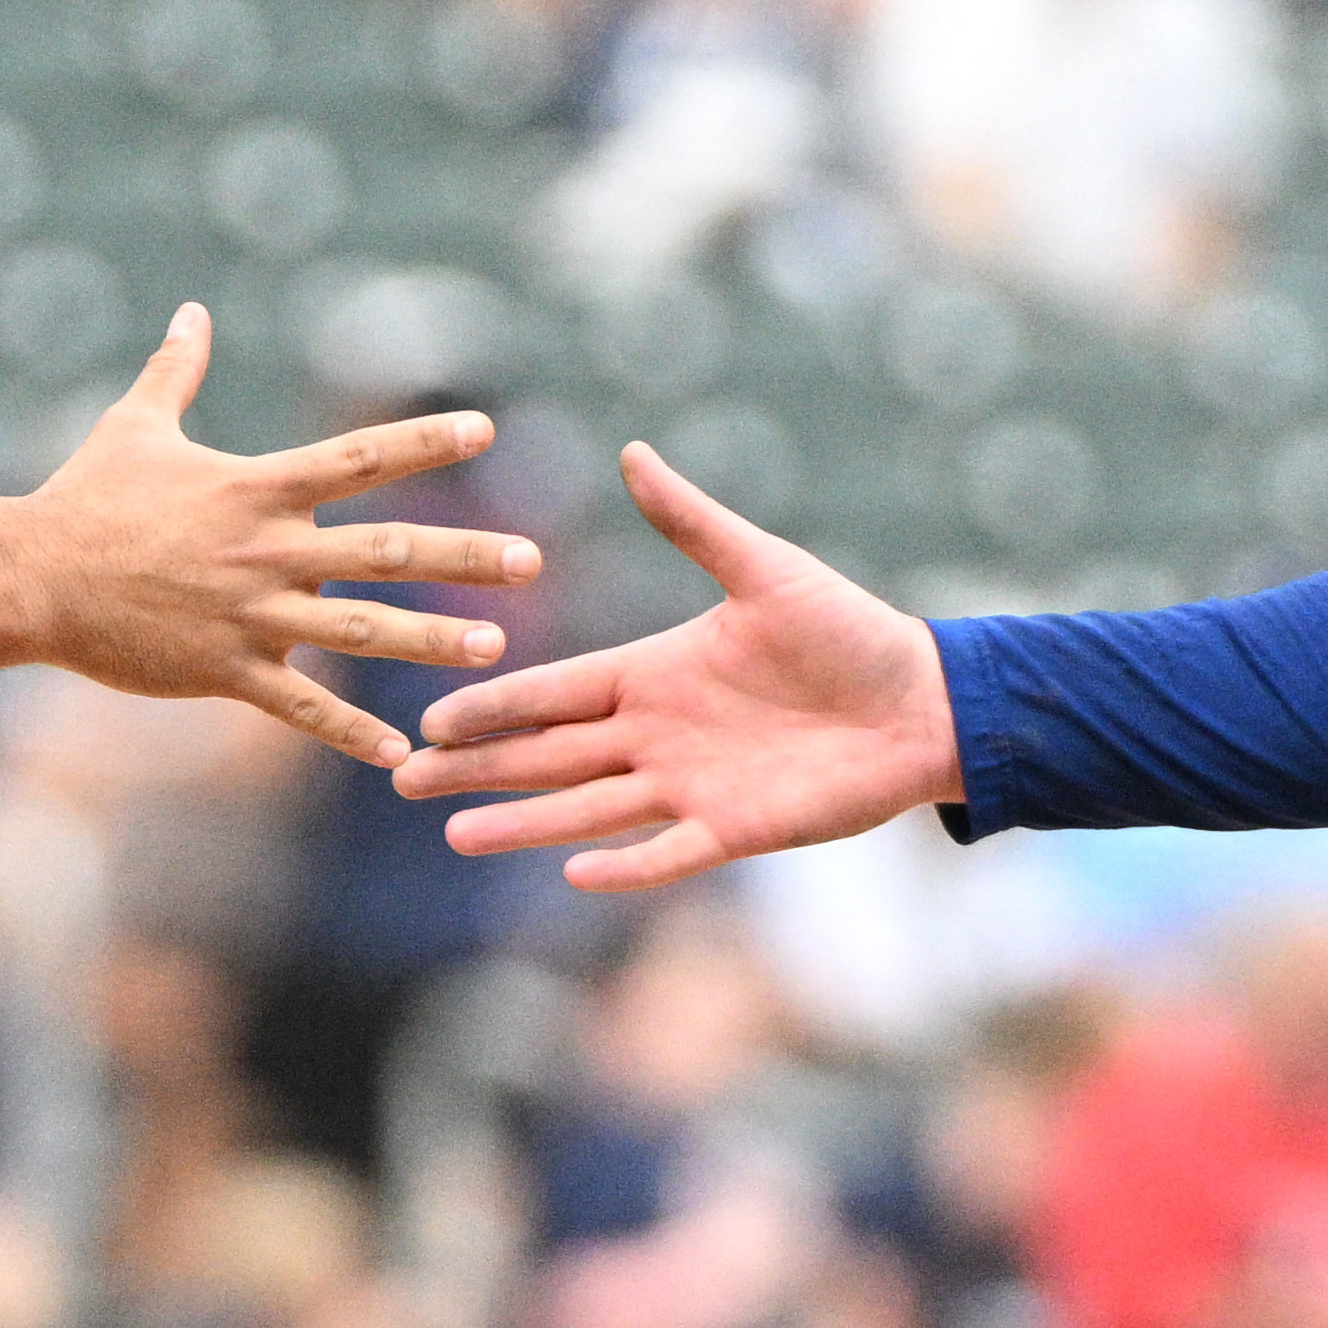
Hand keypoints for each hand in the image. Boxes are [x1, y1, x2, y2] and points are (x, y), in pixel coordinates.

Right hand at [0, 307, 532, 767]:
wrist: (31, 577)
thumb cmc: (84, 498)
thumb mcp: (135, 424)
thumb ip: (178, 369)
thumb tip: (190, 310)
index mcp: (256, 488)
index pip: (359, 457)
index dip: (424, 441)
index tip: (485, 428)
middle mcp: (267, 549)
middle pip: (386, 550)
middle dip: (463, 557)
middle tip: (530, 561)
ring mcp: (250, 614)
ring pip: (360, 631)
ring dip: (431, 641)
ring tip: (495, 649)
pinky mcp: (225, 670)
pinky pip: (300, 707)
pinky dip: (350, 731)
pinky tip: (400, 755)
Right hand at [395, 443, 958, 886]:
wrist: (923, 701)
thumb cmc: (850, 632)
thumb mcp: (764, 568)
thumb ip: (693, 523)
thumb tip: (633, 454)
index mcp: (653, 673)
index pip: (553, 692)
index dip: (492, 704)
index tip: (430, 718)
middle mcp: (656, 735)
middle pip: (547, 756)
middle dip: (475, 769)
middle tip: (404, 780)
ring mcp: (689, 786)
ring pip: (586, 809)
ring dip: (522, 823)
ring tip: (455, 834)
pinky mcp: (734, 830)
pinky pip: (666, 855)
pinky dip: (622, 867)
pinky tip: (570, 874)